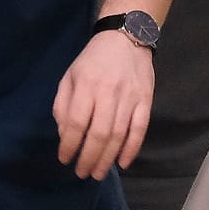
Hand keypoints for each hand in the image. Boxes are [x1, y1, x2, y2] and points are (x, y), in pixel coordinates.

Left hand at [54, 30, 153, 179]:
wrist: (127, 36)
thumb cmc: (93, 59)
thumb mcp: (70, 75)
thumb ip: (63, 104)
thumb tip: (64, 134)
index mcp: (86, 85)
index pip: (75, 122)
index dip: (69, 144)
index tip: (64, 159)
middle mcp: (108, 92)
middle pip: (98, 133)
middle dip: (88, 158)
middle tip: (81, 173)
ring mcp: (129, 97)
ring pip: (118, 135)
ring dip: (107, 158)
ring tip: (98, 173)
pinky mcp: (145, 100)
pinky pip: (140, 129)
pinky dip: (132, 148)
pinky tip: (123, 163)